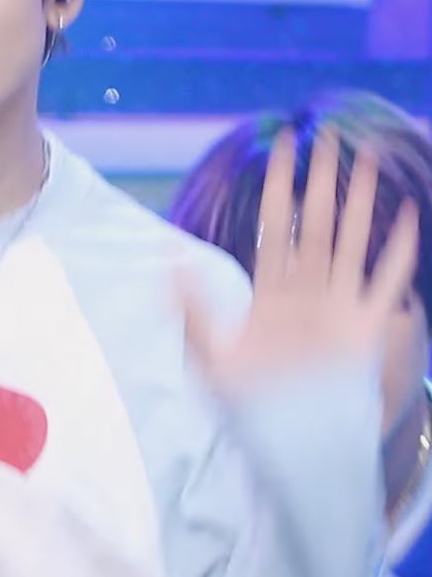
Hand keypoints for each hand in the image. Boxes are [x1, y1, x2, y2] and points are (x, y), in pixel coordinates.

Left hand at [181, 129, 418, 393]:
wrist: (284, 441)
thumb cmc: (246, 403)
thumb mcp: (207, 355)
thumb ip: (189, 310)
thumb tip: (168, 266)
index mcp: (271, 290)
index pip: (276, 223)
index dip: (278, 185)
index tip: (282, 146)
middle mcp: (306, 289)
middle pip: (316, 222)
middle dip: (321, 180)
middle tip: (328, 135)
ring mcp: (338, 305)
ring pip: (352, 241)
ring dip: (360, 202)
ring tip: (366, 162)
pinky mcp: (363, 328)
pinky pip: (386, 283)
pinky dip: (397, 253)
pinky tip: (408, 217)